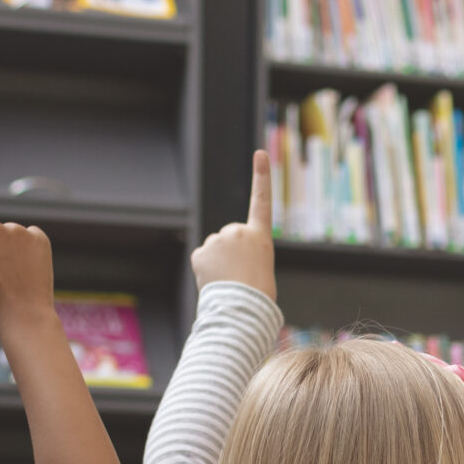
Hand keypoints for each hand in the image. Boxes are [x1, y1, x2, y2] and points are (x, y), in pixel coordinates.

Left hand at [192, 152, 275, 298]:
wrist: (242, 310)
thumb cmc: (258, 297)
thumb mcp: (260, 270)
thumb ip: (246, 255)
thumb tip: (223, 260)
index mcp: (260, 237)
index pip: (262, 201)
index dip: (261, 176)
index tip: (260, 154)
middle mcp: (238, 231)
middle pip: (231, 237)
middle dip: (231, 252)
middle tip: (240, 274)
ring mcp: (218, 239)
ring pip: (215, 249)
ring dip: (219, 263)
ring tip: (229, 280)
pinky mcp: (201, 252)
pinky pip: (202, 258)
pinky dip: (205, 270)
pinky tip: (214, 281)